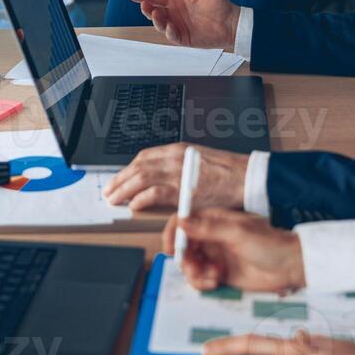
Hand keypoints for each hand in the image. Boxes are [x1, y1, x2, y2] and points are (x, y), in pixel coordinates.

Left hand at [102, 143, 247, 210]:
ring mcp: (177, 173)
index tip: (120, 178)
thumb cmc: (227, 173)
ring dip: (124, 189)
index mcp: (177, 149)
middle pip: (138, 166)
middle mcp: (174, 158)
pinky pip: (154, 193)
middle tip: (109, 191)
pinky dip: (141, 198)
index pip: (144, 157)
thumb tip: (162, 177)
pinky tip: (134, 205)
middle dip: (120, 180)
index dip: (128, 169)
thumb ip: (179, 166)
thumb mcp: (198, 160)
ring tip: (114, 199)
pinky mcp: (182, 189)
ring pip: (141, 178)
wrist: (245, 177)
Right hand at [128, 0, 239, 48]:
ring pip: (159, 24)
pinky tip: (169, 25)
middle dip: (146, 8)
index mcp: (177, 0)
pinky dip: (168, 31)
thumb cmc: (220, 2)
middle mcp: (175, 13)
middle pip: (153, 11)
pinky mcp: (184, 38)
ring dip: (155, 19)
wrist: (232, 22)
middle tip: (145, 5)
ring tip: (157, 13)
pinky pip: (171, 36)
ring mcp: (178, 26)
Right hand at [162, 208, 305, 292]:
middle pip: (183, 246)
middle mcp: (211, 237)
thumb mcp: (237, 233)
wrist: (290, 267)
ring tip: (212, 276)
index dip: (173, 233)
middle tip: (194, 267)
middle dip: (184, 258)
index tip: (171, 248)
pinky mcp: (219, 274)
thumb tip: (182, 222)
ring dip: (194, 273)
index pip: (184, 221)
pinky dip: (203, 282)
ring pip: (190, 264)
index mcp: (214, 220)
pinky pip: (200, 279)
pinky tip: (216, 281)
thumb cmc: (270, 244)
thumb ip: (208, 228)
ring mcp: (215, 256)